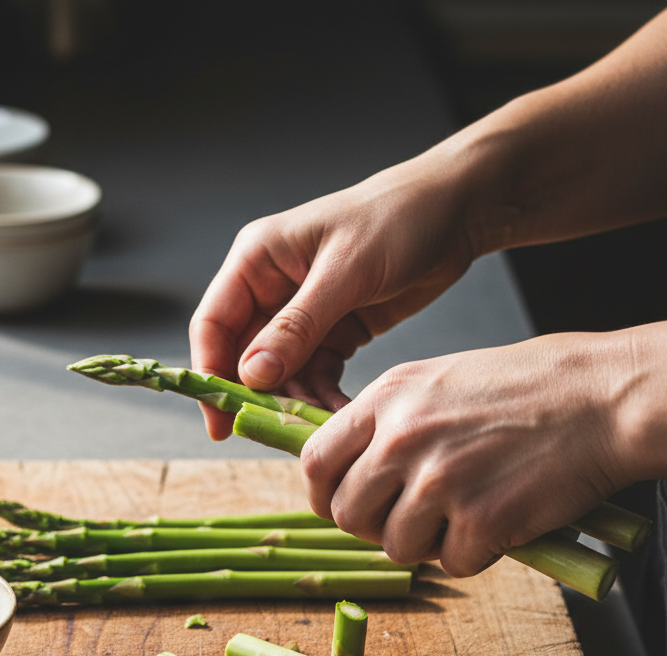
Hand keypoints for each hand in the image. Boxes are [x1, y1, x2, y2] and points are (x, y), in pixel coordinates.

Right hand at [189, 152, 479, 439]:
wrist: (456, 212)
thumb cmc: (397, 220)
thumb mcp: (345, 273)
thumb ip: (297, 327)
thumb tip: (253, 375)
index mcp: (257, 260)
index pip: (214, 324)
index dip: (211, 373)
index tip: (221, 420)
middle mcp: (271, 288)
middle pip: (244, 357)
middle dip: (261, 397)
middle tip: (279, 432)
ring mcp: (301, 313)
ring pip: (282, 374)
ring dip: (298, 402)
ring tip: (325, 426)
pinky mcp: (333, 331)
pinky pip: (316, 375)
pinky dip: (325, 396)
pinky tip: (343, 413)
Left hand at [301, 332, 632, 576]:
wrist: (605, 397)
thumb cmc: (526, 387)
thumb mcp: (436, 382)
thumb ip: (386, 423)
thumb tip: (349, 473)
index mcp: (386, 398)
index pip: (314, 462)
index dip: (324, 494)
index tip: (342, 504)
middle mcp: (402, 438)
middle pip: (347, 515)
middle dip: (374, 527)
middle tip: (413, 518)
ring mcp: (440, 480)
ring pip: (395, 547)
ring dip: (427, 544)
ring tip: (465, 513)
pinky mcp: (481, 519)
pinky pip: (451, 564)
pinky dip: (474, 554)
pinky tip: (500, 522)